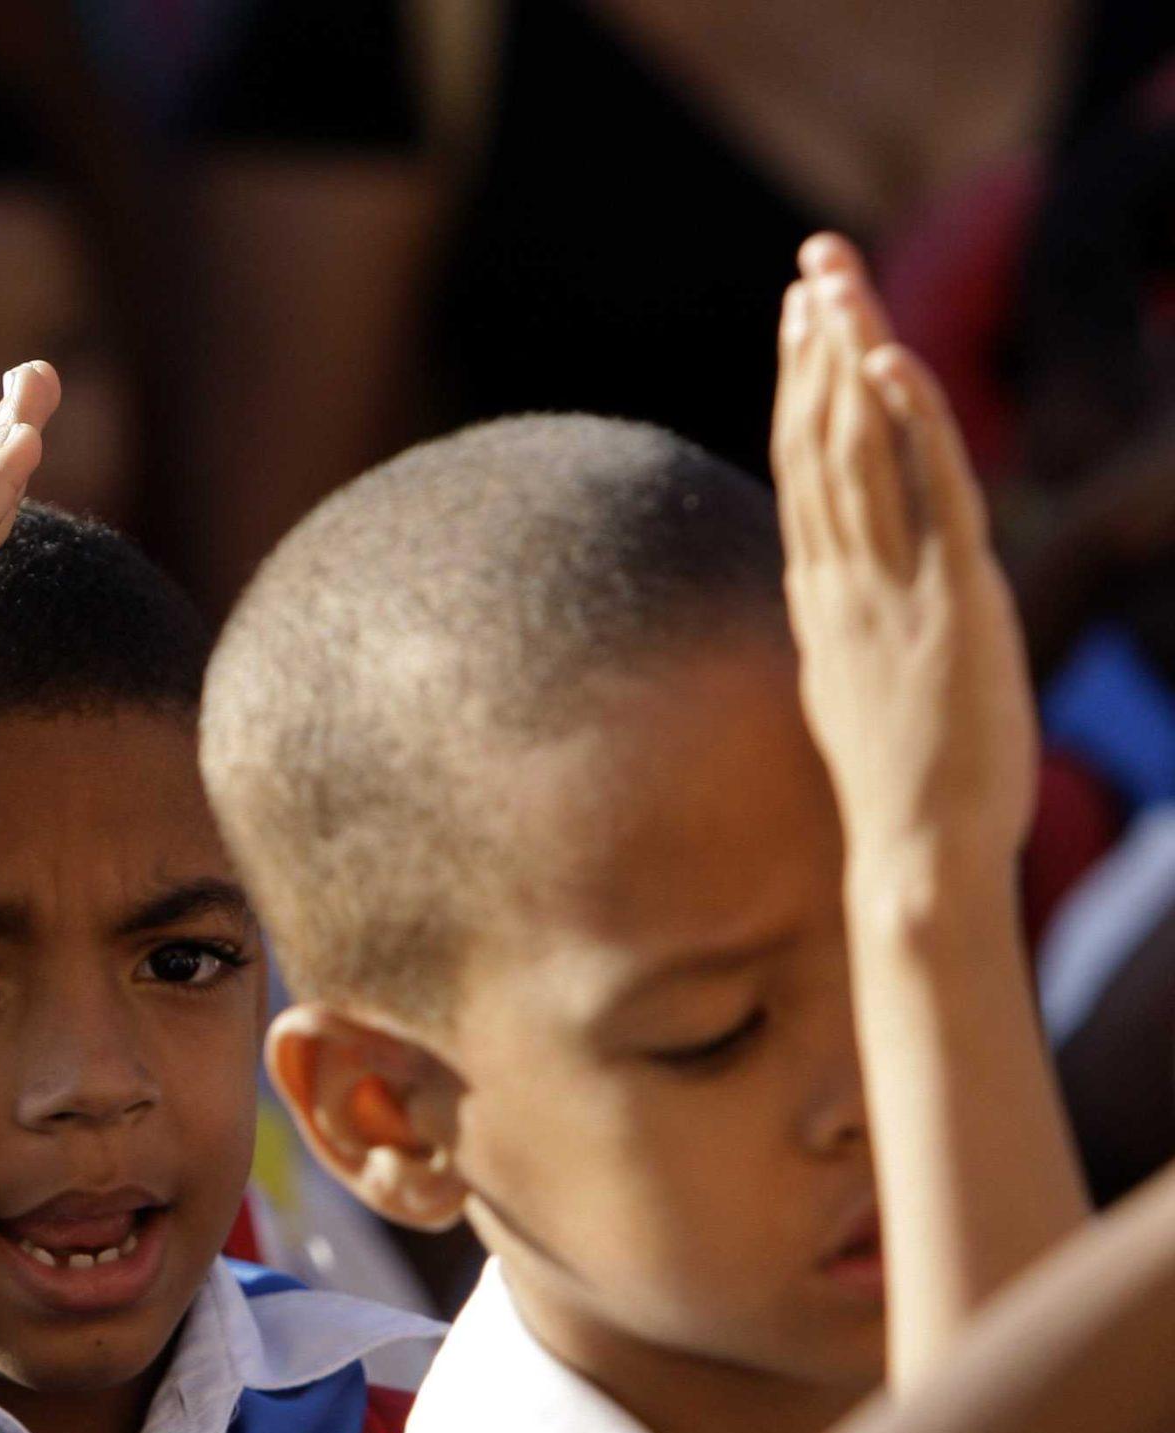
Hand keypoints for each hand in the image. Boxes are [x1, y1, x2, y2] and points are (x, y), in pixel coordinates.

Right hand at [773, 235, 1037, 885]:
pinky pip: (929, 494)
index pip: (802, 468)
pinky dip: (912, 423)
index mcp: (820, 598)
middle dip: (816, 345)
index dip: (800, 384)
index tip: (800, 315)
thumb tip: (824, 592)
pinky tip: (896, 363)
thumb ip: (840, 624)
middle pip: (819, 440)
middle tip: (816, 262)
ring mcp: (891, 589)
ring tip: (843, 283)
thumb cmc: (899, 790)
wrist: (917, 851)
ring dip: (851, 359)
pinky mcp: (950, 602)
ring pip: (861, 451)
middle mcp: (842, 581)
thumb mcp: (850, 689)